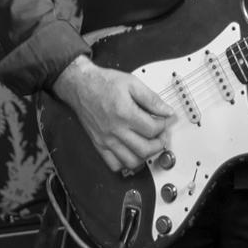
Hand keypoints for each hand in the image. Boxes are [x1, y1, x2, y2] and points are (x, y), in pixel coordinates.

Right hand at [51, 55, 174, 172]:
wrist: (81, 85)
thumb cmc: (104, 83)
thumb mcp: (132, 83)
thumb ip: (152, 99)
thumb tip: (167, 111)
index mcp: (125, 113)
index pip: (153, 129)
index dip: (164, 125)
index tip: (165, 120)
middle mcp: (115, 129)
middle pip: (145, 149)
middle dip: (159, 144)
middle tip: (162, 135)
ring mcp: (106, 139)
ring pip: (131, 161)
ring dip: (145, 156)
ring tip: (149, 144)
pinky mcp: (98, 144)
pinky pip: (114, 165)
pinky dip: (126, 163)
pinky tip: (131, 151)